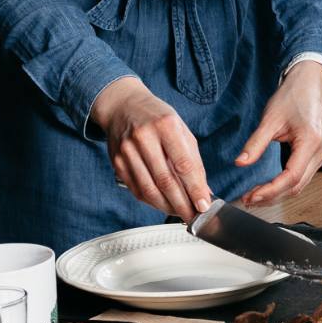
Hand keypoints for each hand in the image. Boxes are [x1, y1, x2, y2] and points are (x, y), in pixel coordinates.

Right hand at [91, 76, 212, 221]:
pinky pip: (136, 189)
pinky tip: (164, 205)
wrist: (123, 106)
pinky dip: (152, 202)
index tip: (204, 204)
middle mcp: (144, 138)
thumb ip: (192, 158)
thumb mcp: (180, 128)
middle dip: (182, 204)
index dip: (195, 188)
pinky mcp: (117, 162)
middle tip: (194, 216)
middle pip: (165, 180)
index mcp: (166, 125)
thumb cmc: (157, 117)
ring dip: (167, 207)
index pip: (183, 164)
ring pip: (149, 189)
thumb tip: (203, 189)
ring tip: (181, 213)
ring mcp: (127, 151)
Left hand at [236, 61, 321, 204]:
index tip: (251, 196)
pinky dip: (284, 185)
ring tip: (254, 196)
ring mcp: (320, 154)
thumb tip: (240, 163)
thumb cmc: (294, 95)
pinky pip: (301, 177)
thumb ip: (256, 143)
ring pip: (299, 185)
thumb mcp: (271, 118)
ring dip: (277, 193)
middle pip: (296, 186)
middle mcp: (319, 152)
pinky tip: (268, 187)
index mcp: (310, 142)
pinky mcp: (315, 154)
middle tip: (247, 200)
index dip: (270, 190)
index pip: (291, 177)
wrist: (309, 82)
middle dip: (271, 196)